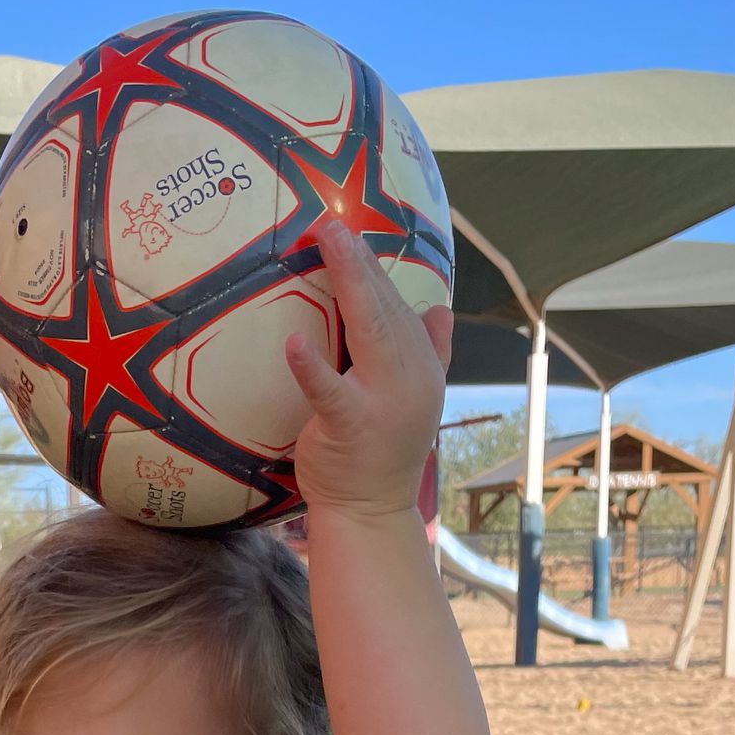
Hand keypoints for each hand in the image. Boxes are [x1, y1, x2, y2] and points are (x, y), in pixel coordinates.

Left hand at [286, 221, 451, 519]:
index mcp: (422, 368)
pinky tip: (294, 345)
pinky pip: (329, 392)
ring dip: (349, 284)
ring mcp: (383, 402)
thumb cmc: (380, 453)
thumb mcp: (413, 397)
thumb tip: (440, 309)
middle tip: (333, 222)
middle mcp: (410, 378)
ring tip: (327, 244)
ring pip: (369, 331)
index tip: (352, 231)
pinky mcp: (349, 426)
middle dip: (362, 263)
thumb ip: (428, 352)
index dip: (376, 268)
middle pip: (385, 309)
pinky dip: (312, 368)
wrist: (371, 511)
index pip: (399, 308)